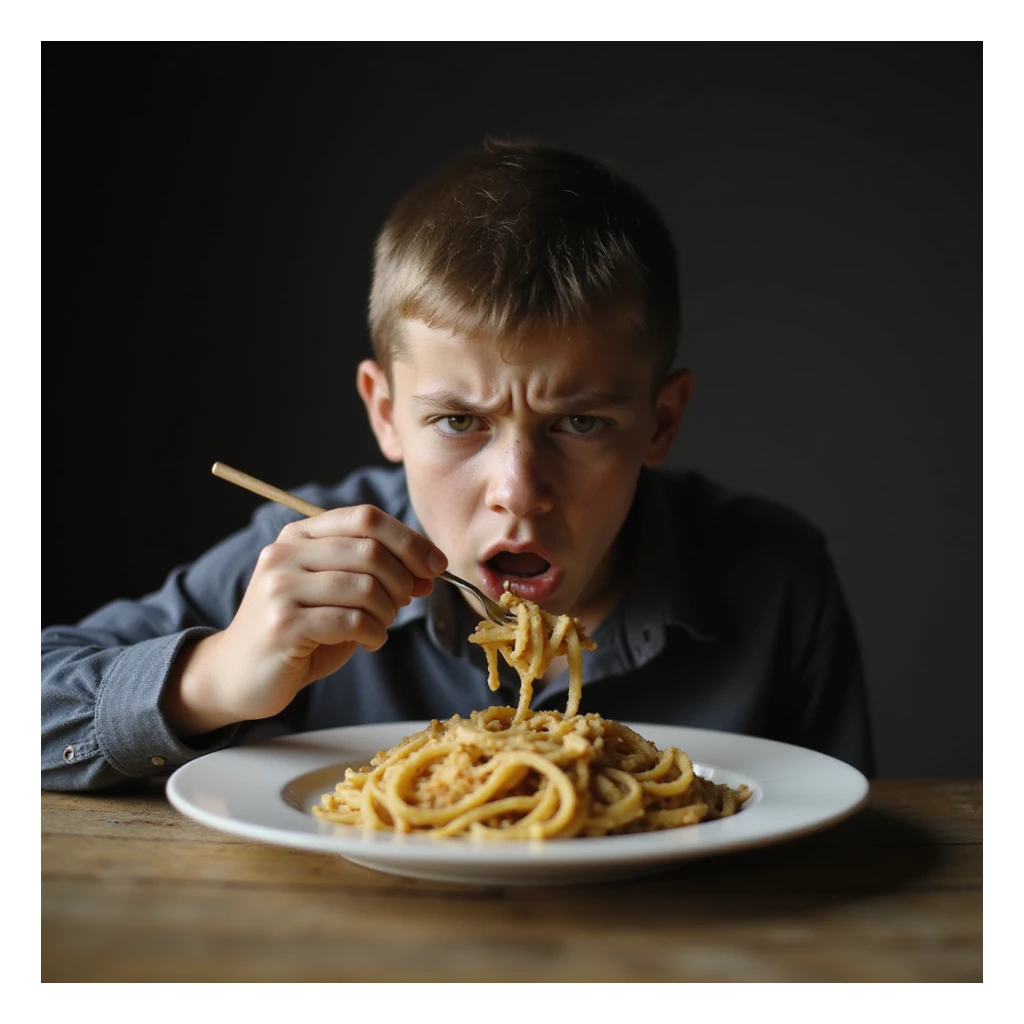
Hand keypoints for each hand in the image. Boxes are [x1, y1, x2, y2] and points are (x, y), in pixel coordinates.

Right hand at [163, 505, 446, 737]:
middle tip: (407, 601)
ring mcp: (280, 588)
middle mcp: (285, 553)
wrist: (237, 675)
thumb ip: (376, 573)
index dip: (409, 539)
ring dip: (388, 611)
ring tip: (380, 625)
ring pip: (365, 586)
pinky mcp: (282, 625)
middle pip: (370, 549)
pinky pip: (351, 621)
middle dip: (404, 578)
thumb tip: (430, 567)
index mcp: (299, 534)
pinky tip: (370, 641)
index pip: (366, 517)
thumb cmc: (299, 632)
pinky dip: (374, 633)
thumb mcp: (337, 592)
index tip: (436, 565)